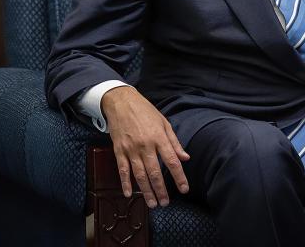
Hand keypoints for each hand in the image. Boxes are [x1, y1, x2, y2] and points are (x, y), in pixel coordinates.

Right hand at [101, 85, 189, 207]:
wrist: (121, 102)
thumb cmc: (145, 111)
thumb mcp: (164, 123)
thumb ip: (175, 142)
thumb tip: (185, 158)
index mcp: (159, 137)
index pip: (172, 161)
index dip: (179, 177)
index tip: (184, 189)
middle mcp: (146, 145)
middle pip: (155, 172)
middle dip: (161, 190)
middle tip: (165, 203)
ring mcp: (131, 149)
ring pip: (140, 175)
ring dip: (146, 191)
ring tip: (152, 203)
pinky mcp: (119, 150)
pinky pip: (122, 170)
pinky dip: (125, 183)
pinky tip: (130, 194)